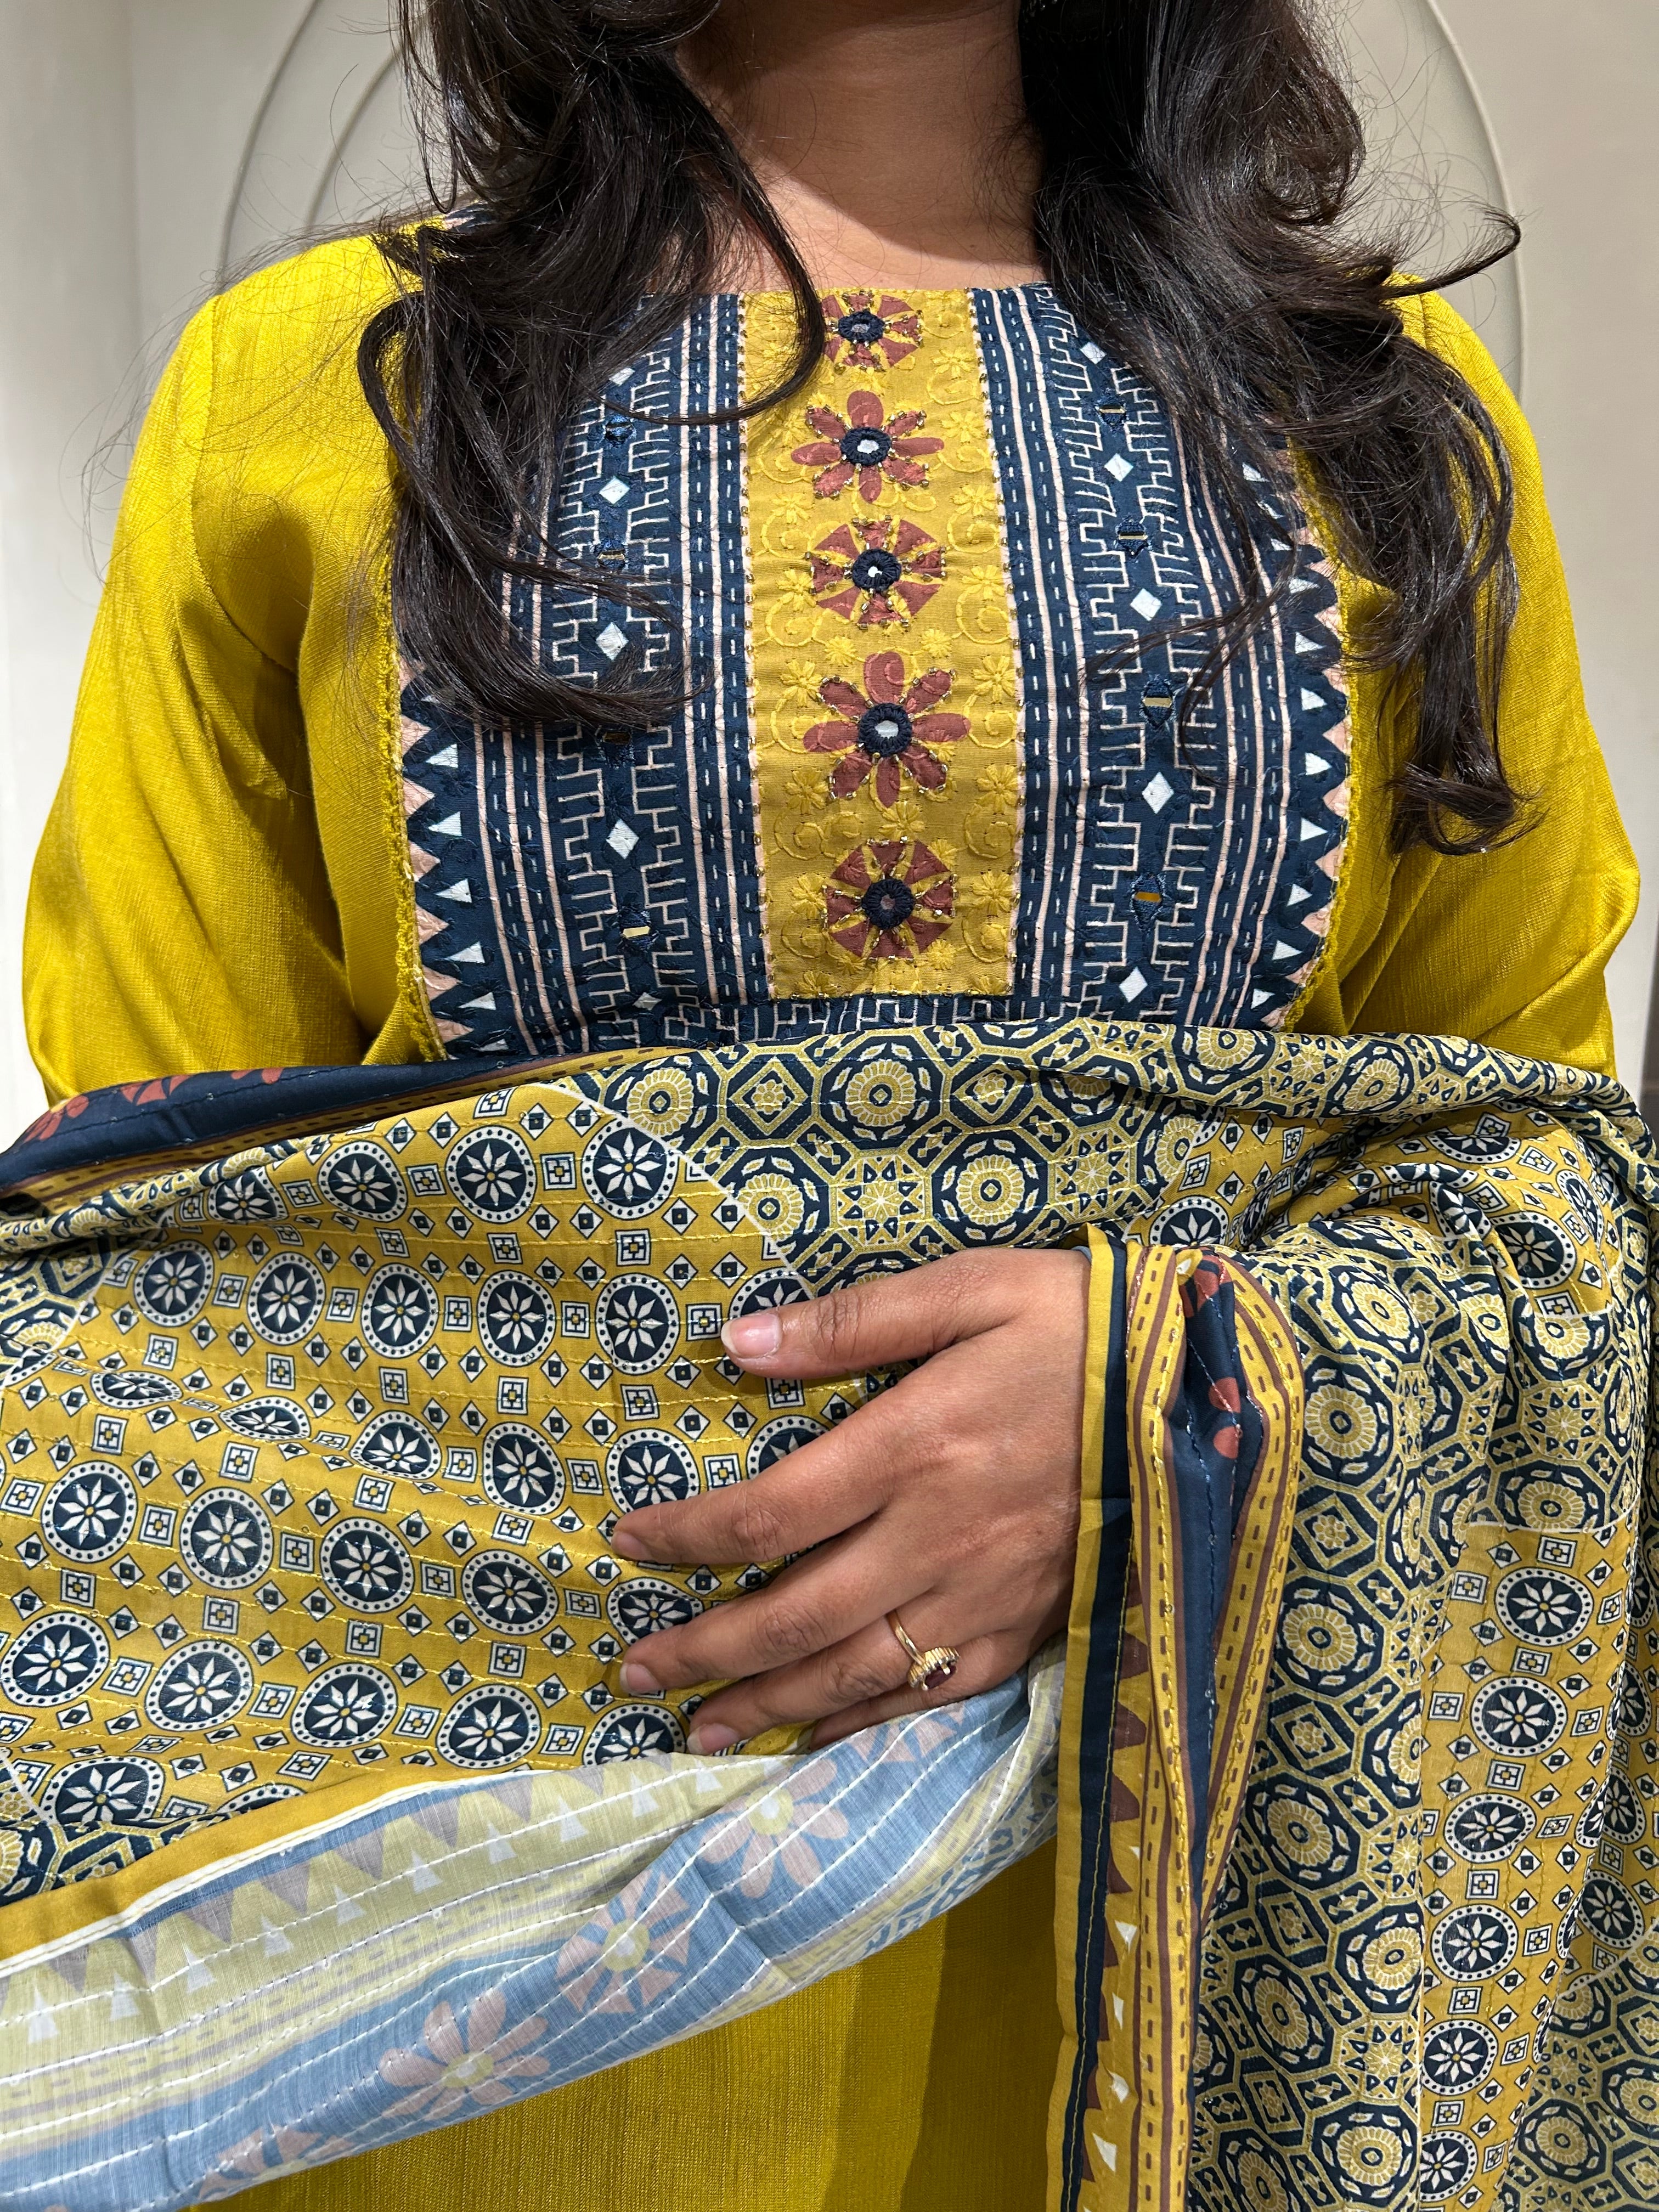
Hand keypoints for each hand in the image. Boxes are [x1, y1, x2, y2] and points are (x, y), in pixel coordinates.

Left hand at [611, 1247, 1089, 1750]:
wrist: (1205, 1394)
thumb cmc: (1080, 1328)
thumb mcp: (970, 1288)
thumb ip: (851, 1323)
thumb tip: (739, 1341)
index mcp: (914, 1449)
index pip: (765, 1516)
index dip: (685, 1540)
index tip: (628, 1544)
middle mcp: (938, 1539)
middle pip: (793, 1617)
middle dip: (703, 1651)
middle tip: (631, 1671)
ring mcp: (984, 1597)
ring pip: (852, 1674)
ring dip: (766, 1708)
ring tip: (696, 1732)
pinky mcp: (1028, 1629)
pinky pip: (931, 1694)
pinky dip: (864, 1725)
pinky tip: (815, 1736)